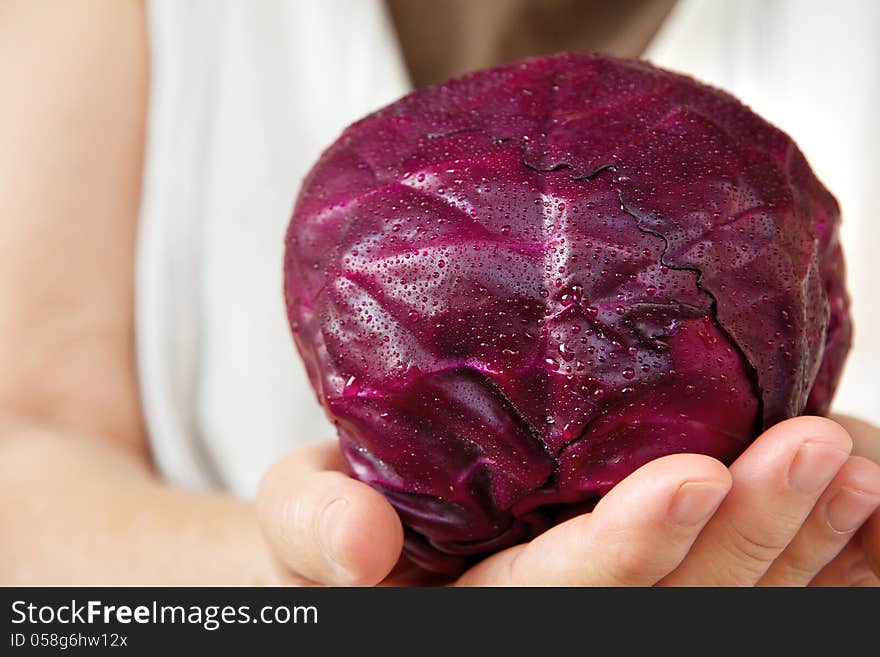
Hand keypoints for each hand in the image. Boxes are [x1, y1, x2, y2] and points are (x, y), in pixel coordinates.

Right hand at [257, 416, 879, 585]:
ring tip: (850, 465)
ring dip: (798, 540)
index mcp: (479, 610)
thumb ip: (311, 525)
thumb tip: (357, 545)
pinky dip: (801, 544)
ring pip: (721, 596)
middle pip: (671, 601)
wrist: (363, 535)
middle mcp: (557, 619)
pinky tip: (848, 489)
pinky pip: (730, 576)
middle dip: (751, 535)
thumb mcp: (298, 511)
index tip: (694, 474)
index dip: (630, 548)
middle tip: (817, 450)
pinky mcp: (636, 574)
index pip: (565, 594)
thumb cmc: (333, 514)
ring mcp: (611, 601)